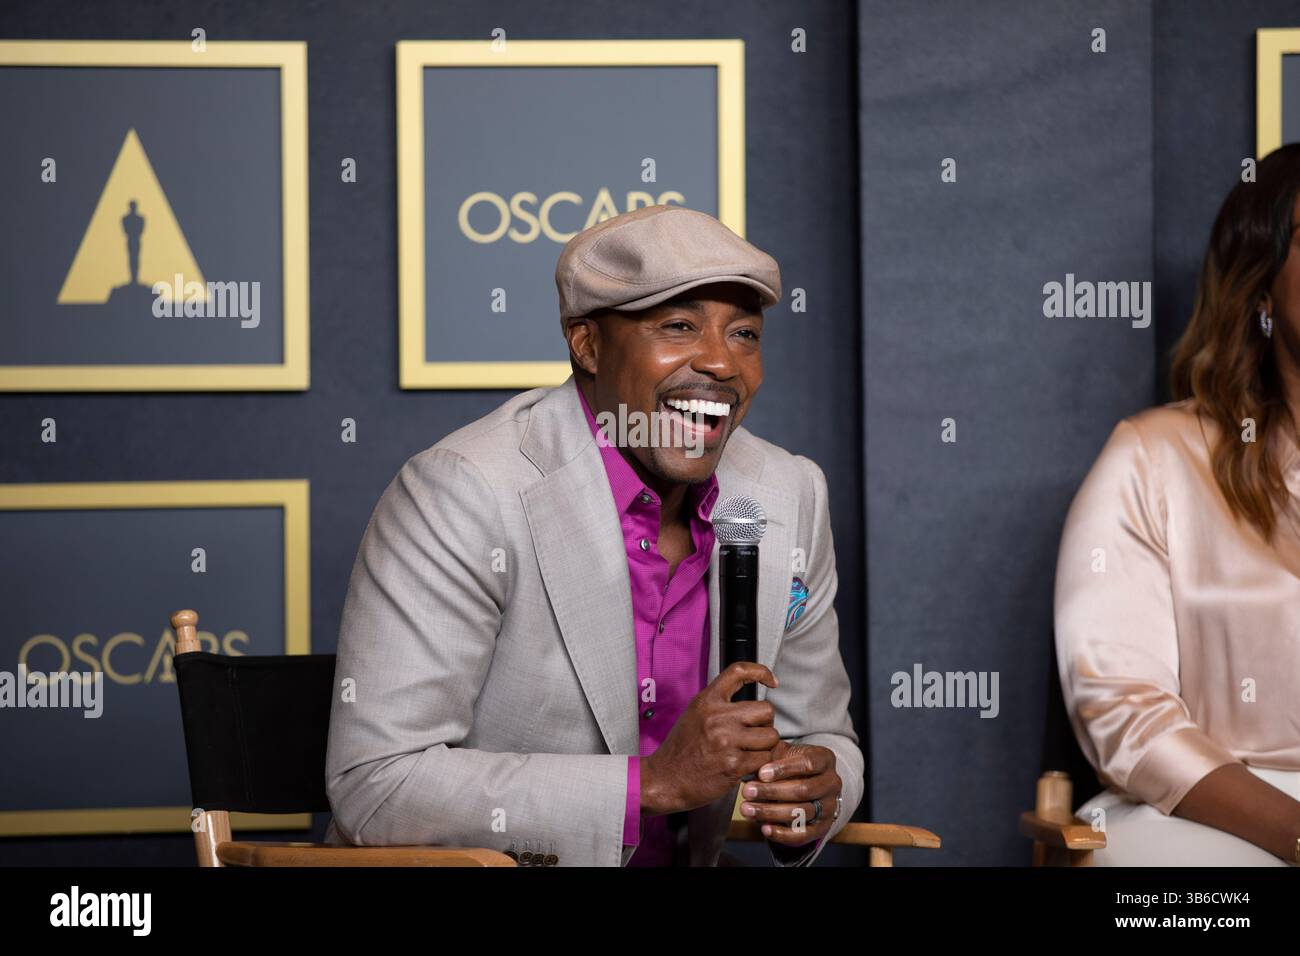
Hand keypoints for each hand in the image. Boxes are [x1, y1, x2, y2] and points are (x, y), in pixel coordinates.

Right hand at [641, 662, 781, 814]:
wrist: (665, 779)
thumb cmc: (681, 749)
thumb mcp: (695, 715)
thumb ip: (719, 705)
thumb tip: (751, 701)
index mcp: (707, 701)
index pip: (739, 672)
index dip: (761, 671)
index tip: (771, 682)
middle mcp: (718, 717)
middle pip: (766, 710)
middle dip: (765, 724)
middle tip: (754, 734)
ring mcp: (727, 741)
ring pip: (771, 737)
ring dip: (765, 747)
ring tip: (750, 751)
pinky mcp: (734, 765)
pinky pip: (764, 759)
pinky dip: (760, 765)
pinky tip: (747, 766)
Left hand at [740, 740, 841, 847]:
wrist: (803, 783)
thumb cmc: (788, 764)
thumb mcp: (782, 753)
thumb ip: (769, 756)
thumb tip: (750, 764)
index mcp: (825, 759)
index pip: (808, 763)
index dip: (784, 769)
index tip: (761, 773)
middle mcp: (832, 783)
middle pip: (803, 790)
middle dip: (772, 791)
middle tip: (747, 791)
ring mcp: (829, 806)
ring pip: (801, 812)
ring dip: (771, 812)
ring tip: (747, 809)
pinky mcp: (822, 827)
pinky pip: (803, 834)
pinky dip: (782, 833)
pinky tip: (764, 828)